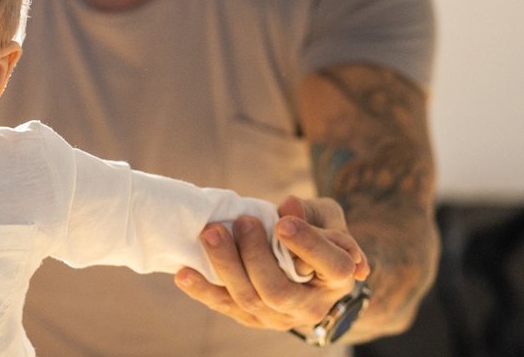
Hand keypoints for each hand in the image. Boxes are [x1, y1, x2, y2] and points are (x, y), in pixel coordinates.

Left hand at [173, 196, 369, 331]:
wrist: (303, 263)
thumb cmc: (318, 231)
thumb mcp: (325, 215)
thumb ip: (311, 212)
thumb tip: (289, 206)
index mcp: (339, 278)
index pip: (332, 266)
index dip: (309, 245)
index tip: (284, 223)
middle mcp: (311, 306)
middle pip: (278, 290)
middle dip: (255, 256)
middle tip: (242, 222)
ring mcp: (279, 316)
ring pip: (248, 300)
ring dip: (225, 267)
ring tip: (211, 234)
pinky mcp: (252, 317)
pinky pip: (225, 306)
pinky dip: (203, 290)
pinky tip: (184, 272)